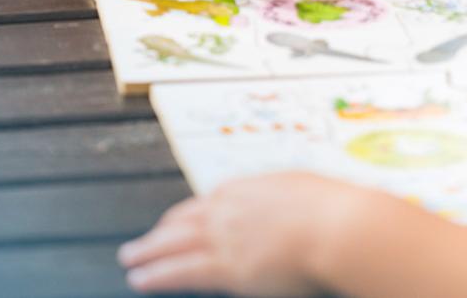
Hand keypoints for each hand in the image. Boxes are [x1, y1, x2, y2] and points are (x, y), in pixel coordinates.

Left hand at [118, 173, 361, 294]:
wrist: (337, 225)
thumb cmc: (332, 210)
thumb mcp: (302, 190)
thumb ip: (282, 198)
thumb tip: (281, 201)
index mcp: (247, 187)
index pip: (206, 203)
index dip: (187, 217)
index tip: (175, 224)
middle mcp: (229, 208)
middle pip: (183, 221)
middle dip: (160, 232)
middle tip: (140, 243)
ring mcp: (226, 236)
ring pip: (174, 244)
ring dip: (148, 252)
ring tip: (128, 259)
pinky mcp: (228, 267)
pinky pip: (181, 271)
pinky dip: (157, 274)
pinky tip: (140, 279)